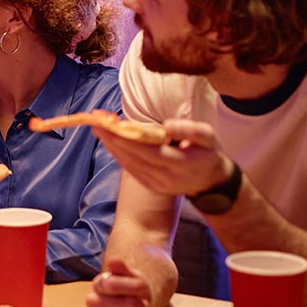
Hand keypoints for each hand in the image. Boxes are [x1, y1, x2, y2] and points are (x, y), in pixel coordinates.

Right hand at [86, 257, 154, 306]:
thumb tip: (114, 261)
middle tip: (143, 305)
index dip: (130, 288)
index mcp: (99, 284)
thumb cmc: (134, 292)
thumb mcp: (133, 277)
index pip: (111, 284)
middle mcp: (92, 301)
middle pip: (115, 304)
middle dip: (135, 305)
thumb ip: (123, 269)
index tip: (141, 289)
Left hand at [93, 119, 230, 197]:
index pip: (147, 151)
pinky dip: (118, 154)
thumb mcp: (208, 137)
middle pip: (133, 157)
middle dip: (113, 138)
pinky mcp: (150, 185)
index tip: (110, 124)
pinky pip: (130, 168)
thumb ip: (190, 130)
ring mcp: (156, 184)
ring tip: (98, 127)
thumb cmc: (208, 153)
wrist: (211, 182)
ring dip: (111, 145)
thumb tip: (166, 126)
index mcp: (180, 164)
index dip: (127, 138)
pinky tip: (110, 140)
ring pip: (128, 163)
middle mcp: (165, 177)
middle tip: (96, 120)